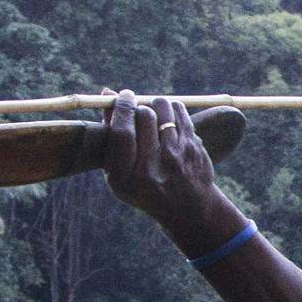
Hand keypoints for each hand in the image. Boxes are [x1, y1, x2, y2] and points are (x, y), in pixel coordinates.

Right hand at [100, 92, 227, 243]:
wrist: (187, 208)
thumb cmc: (143, 186)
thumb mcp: (119, 173)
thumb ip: (110, 137)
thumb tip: (107, 93)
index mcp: (127, 177)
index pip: (122, 133)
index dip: (120, 108)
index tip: (120, 96)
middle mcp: (153, 168)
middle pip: (143, 116)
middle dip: (136, 104)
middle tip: (134, 103)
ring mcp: (177, 157)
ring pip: (163, 108)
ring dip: (154, 103)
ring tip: (151, 112)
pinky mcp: (194, 148)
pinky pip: (179, 111)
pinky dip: (170, 107)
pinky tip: (167, 116)